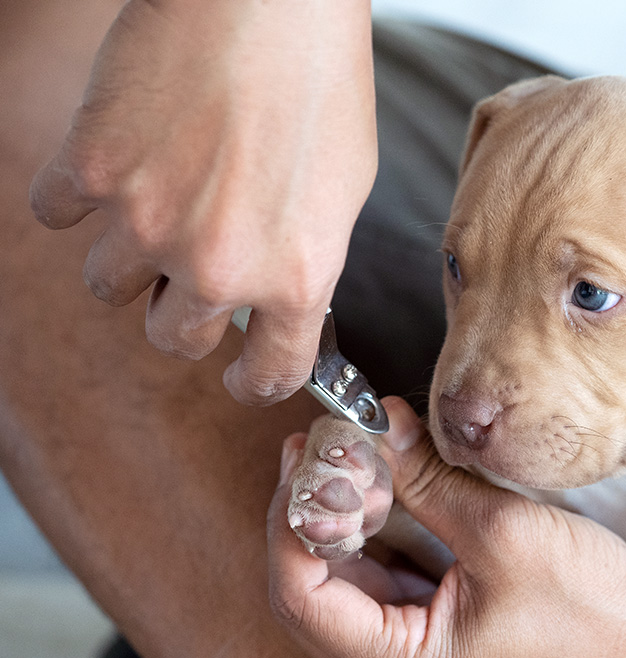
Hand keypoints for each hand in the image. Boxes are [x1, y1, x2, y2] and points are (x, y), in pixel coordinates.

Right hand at [30, 0, 376, 404]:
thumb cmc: (320, 82)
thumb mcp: (345, 191)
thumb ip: (305, 257)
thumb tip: (278, 295)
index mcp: (296, 277)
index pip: (271, 373)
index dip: (255, 382)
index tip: (242, 378)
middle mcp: (220, 268)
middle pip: (174, 340)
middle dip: (182, 313)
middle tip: (190, 273)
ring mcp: (149, 225)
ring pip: (108, 286)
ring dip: (128, 256)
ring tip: (156, 201)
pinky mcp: (92, 171)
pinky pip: (56, 215)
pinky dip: (77, 196)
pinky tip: (111, 161)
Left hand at [267, 397, 625, 657]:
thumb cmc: (594, 608)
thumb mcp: (501, 531)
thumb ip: (426, 476)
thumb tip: (377, 423)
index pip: (302, 596)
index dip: (291, 520)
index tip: (304, 455)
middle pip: (315, 593)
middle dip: (314, 516)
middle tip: (323, 448)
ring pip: (348, 591)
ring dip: (346, 525)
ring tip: (354, 460)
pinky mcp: (440, 647)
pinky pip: (386, 593)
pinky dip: (380, 542)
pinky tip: (387, 493)